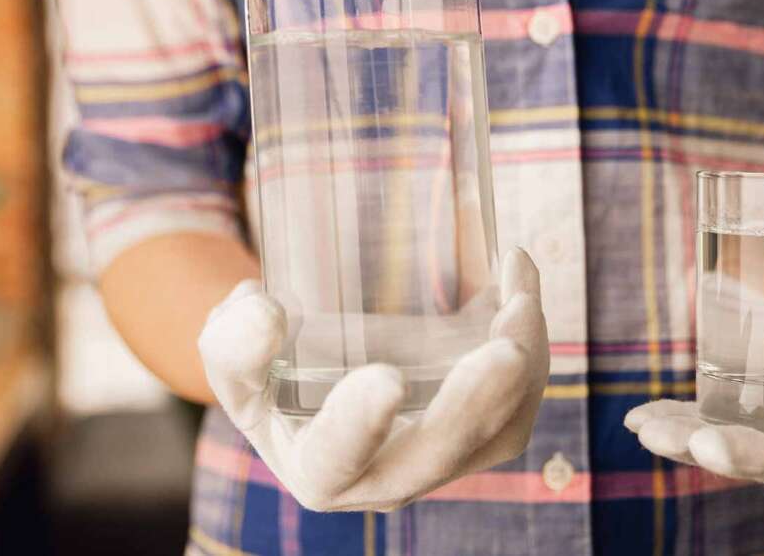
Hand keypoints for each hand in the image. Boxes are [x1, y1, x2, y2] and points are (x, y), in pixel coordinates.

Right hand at [197, 248, 548, 511]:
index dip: (360, 425)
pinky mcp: (478, 433)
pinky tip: (519, 284)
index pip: (338, 459)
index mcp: (320, 468)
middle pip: (441, 453)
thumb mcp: (234, 360)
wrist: (318, 376)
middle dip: (478, 401)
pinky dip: (530, 346)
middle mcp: (386, 479)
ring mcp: (441, 461)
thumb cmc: (272, 371)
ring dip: (522, 369)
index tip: (385, 377)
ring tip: (521, 296)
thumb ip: (233, 342)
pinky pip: (519, 404)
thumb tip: (263, 310)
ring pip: (498, 432)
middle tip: (503, 346)